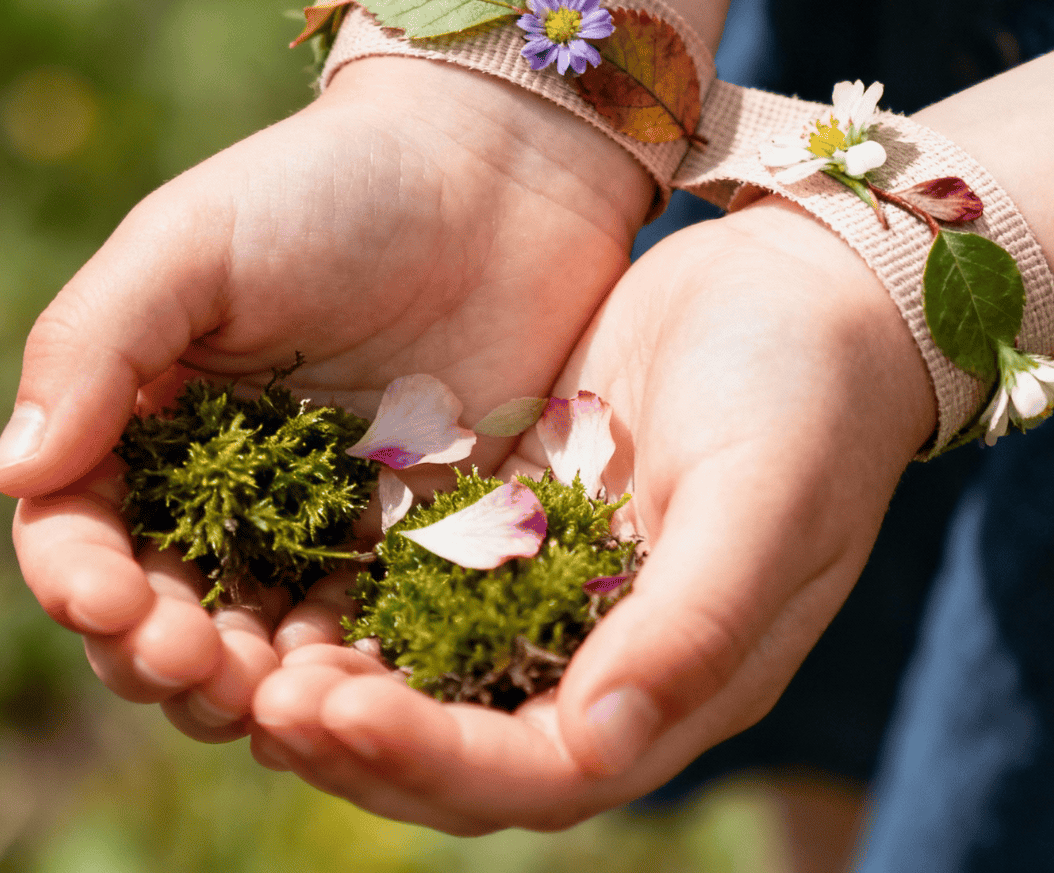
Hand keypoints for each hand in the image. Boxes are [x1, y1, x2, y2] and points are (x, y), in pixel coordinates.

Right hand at [0, 57, 655, 741]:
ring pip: (259, 650)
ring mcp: (320, 529)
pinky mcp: (416, 548)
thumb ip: (95, 345)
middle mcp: (220, 493)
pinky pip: (372, 639)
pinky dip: (355, 681)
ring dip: (250, 692)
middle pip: (160, 614)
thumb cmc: (330, 186)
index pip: (80, 532)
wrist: (499, 172)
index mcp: (143, 424)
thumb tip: (10, 475)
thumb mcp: (192, 242)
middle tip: (193, 664)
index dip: (80, 581)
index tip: (108, 602)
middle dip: (159, 655)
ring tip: (270, 703)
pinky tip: (364, 699)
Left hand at [249, 197, 936, 831]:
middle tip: (259, 700)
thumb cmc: (809, 395)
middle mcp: (606, 664)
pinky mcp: (513, 529)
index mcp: (675, 686)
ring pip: (426, 679)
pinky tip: (275, 578)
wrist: (808, 284)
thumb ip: (691, 627)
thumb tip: (602, 743)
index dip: (432, 757)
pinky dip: (351, 600)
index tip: (337, 710)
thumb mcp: (762, 503)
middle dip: (360, 739)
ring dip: (340, 683)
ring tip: (244, 661)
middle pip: (462, 750)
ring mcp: (554, 598)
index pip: (536, 770)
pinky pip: (416, 588)